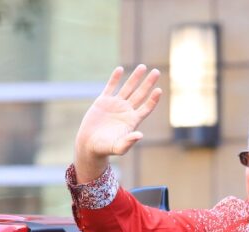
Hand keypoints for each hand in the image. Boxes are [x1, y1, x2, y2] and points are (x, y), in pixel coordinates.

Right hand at [75, 65, 161, 181]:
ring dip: (135, 77)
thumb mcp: (118, 147)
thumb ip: (129, 142)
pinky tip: (120, 69)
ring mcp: (115, 105)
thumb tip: (140, 135)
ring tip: (143, 66)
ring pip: (127, 88)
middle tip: (157, 71)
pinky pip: (110, 87)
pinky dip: (115, 78)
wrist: (89, 144)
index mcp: (132, 121)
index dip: (153, 99)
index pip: (146, 108)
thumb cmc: (105, 148)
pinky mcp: (103, 101)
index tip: (159, 90)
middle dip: (148, 83)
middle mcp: (126, 111)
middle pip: (140, 94)